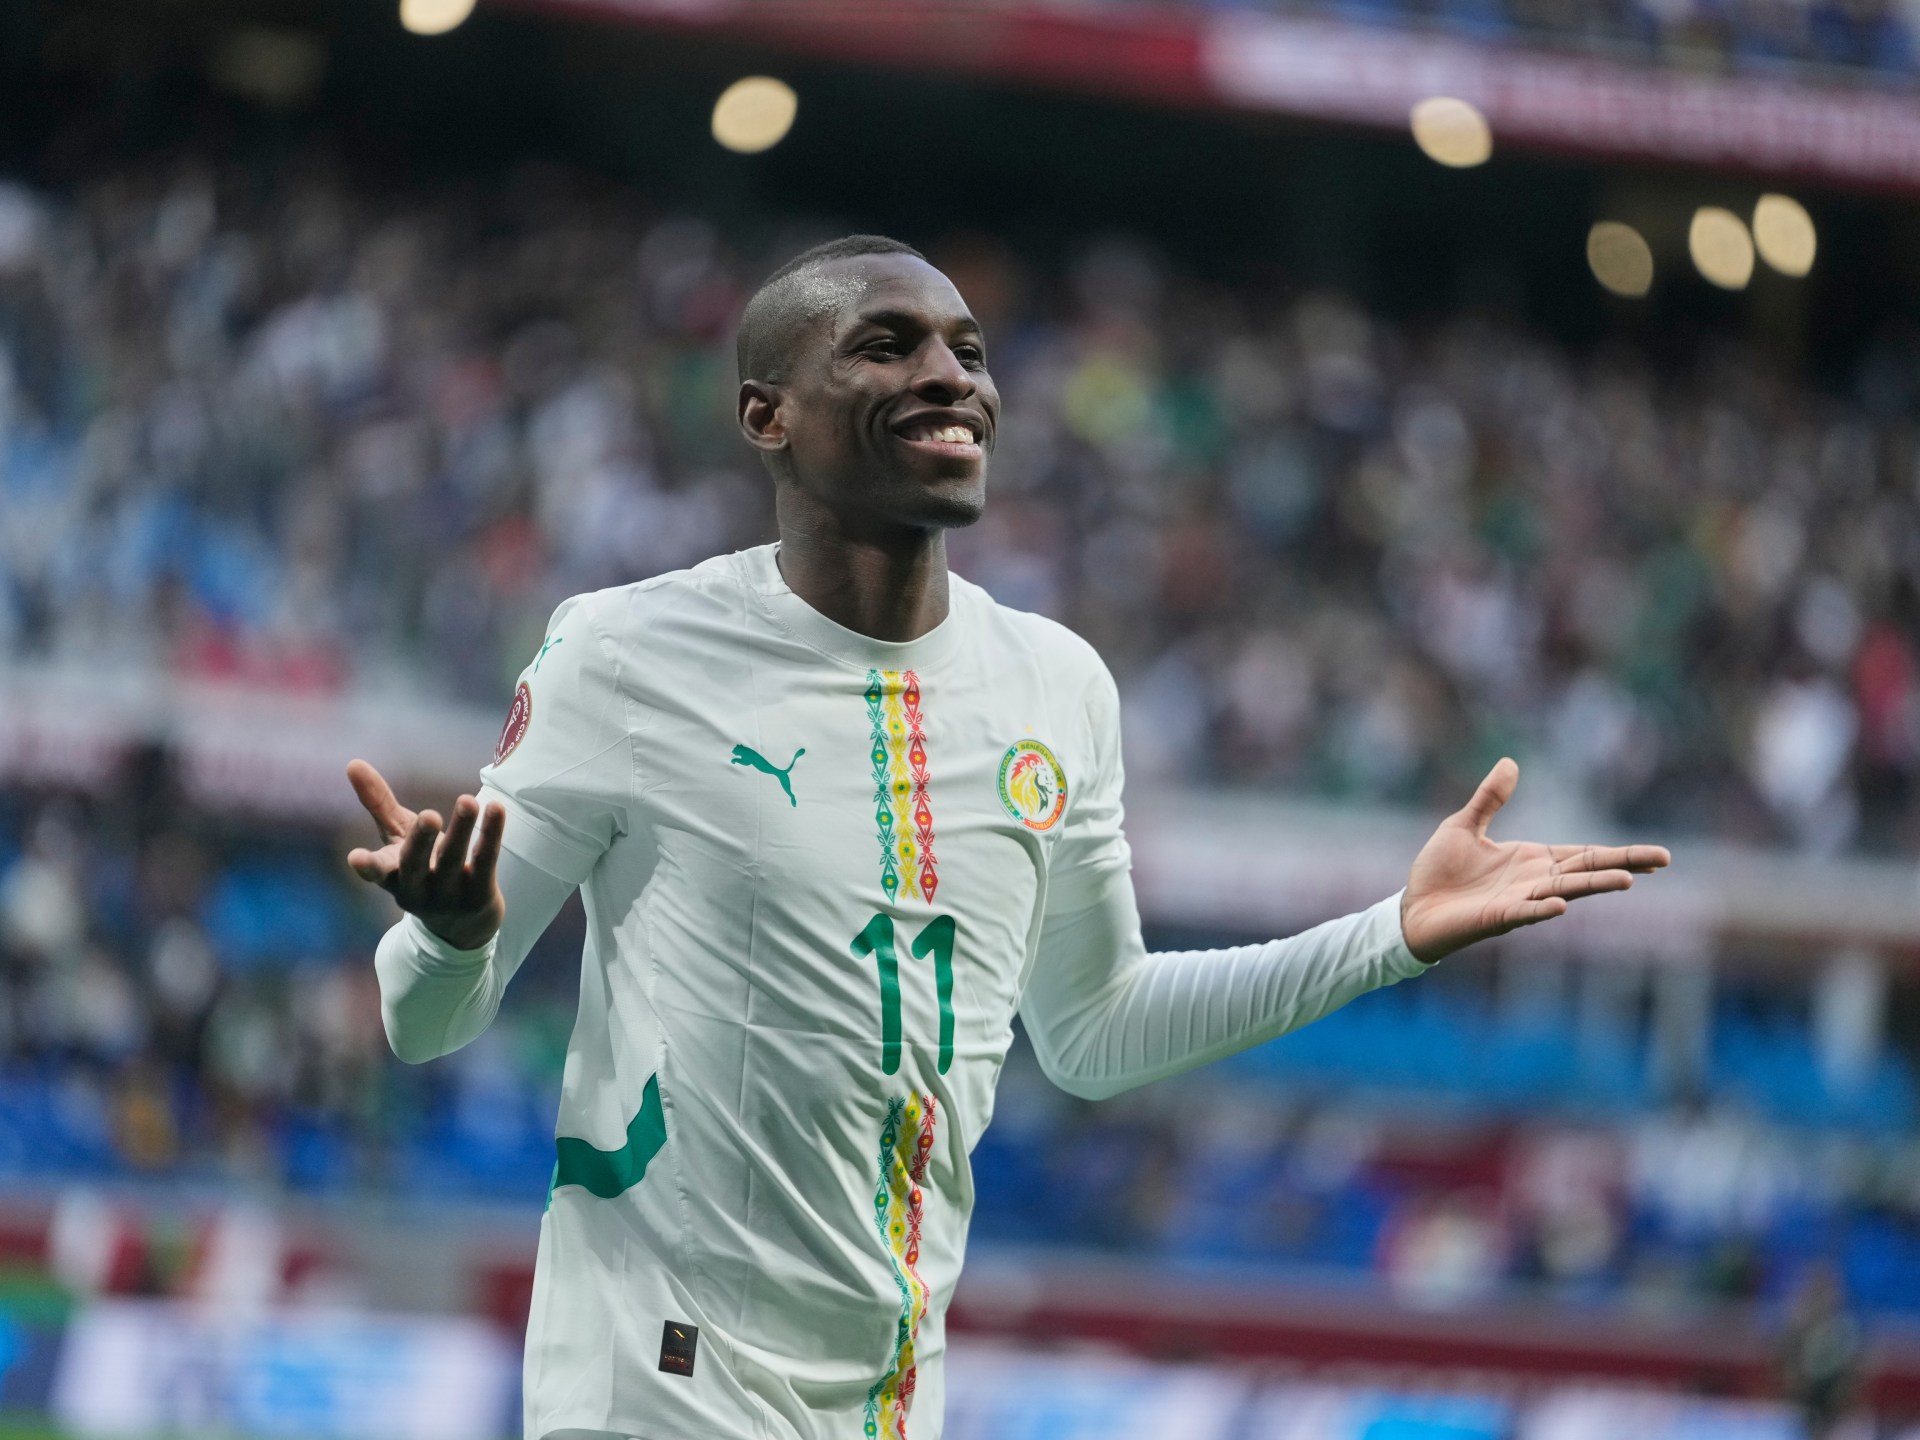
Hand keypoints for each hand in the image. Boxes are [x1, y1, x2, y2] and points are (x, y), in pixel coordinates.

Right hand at [345, 758, 505, 951]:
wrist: (463, 924)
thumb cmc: (423, 868)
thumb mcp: (397, 838)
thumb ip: (378, 803)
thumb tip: (352, 762)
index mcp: (392, 877)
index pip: (377, 873)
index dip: (367, 867)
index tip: (355, 857)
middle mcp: (418, 890)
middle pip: (416, 865)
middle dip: (421, 841)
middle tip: (430, 816)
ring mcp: (449, 896)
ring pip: (455, 859)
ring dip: (462, 828)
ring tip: (468, 800)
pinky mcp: (480, 896)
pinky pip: (486, 861)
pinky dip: (491, 834)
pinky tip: (496, 808)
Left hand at [1399, 758, 1669, 963]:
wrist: (1411, 909)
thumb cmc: (1439, 872)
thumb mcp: (1463, 825)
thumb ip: (1489, 798)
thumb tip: (1510, 762)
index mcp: (1531, 860)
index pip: (1585, 855)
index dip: (1618, 853)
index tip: (1656, 856)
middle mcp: (1533, 882)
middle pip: (1587, 871)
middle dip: (1623, 866)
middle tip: (1664, 859)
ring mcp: (1518, 901)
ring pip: (1563, 891)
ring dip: (1592, 886)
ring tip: (1626, 881)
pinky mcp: (1495, 918)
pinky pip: (1523, 914)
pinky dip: (1540, 910)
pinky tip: (1559, 905)